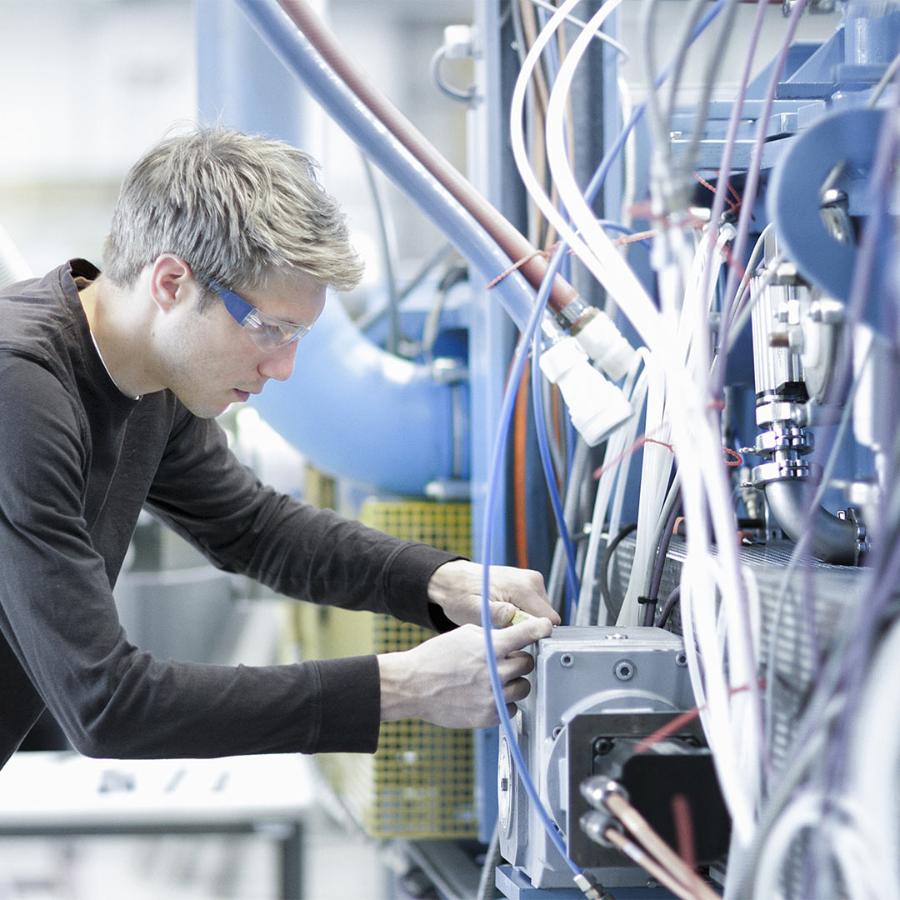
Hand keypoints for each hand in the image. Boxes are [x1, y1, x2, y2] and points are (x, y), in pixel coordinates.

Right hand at [377, 617, 552, 727]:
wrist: (413, 686)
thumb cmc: (436, 658)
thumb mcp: (464, 635)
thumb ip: (492, 636)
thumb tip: (512, 638)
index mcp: (489, 648)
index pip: (526, 634)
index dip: (540, 629)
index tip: (546, 628)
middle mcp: (494, 673)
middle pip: (527, 663)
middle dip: (519, 659)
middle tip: (505, 659)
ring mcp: (492, 697)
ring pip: (524, 688)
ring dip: (515, 681)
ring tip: (497, 679)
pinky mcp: (488, 716)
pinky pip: (512, 708)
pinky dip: (505, 701)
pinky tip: (489, 694)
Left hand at [427, 560, 560, 627]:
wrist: (455, 581)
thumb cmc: (462, 595)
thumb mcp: (474, 610)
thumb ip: (495, 614)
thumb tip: (514, 615)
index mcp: (524, 587)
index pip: (548, 621)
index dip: (534, 634)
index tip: (516, 638)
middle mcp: (533, 581)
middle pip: (546, 619)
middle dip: (528, 628)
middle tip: (504, 630)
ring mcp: (532, 582)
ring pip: (541, 615)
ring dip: (525, 622)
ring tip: (502, 621)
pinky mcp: (529, 585)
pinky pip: (534, 609)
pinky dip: (522, 615)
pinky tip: (505, 615)